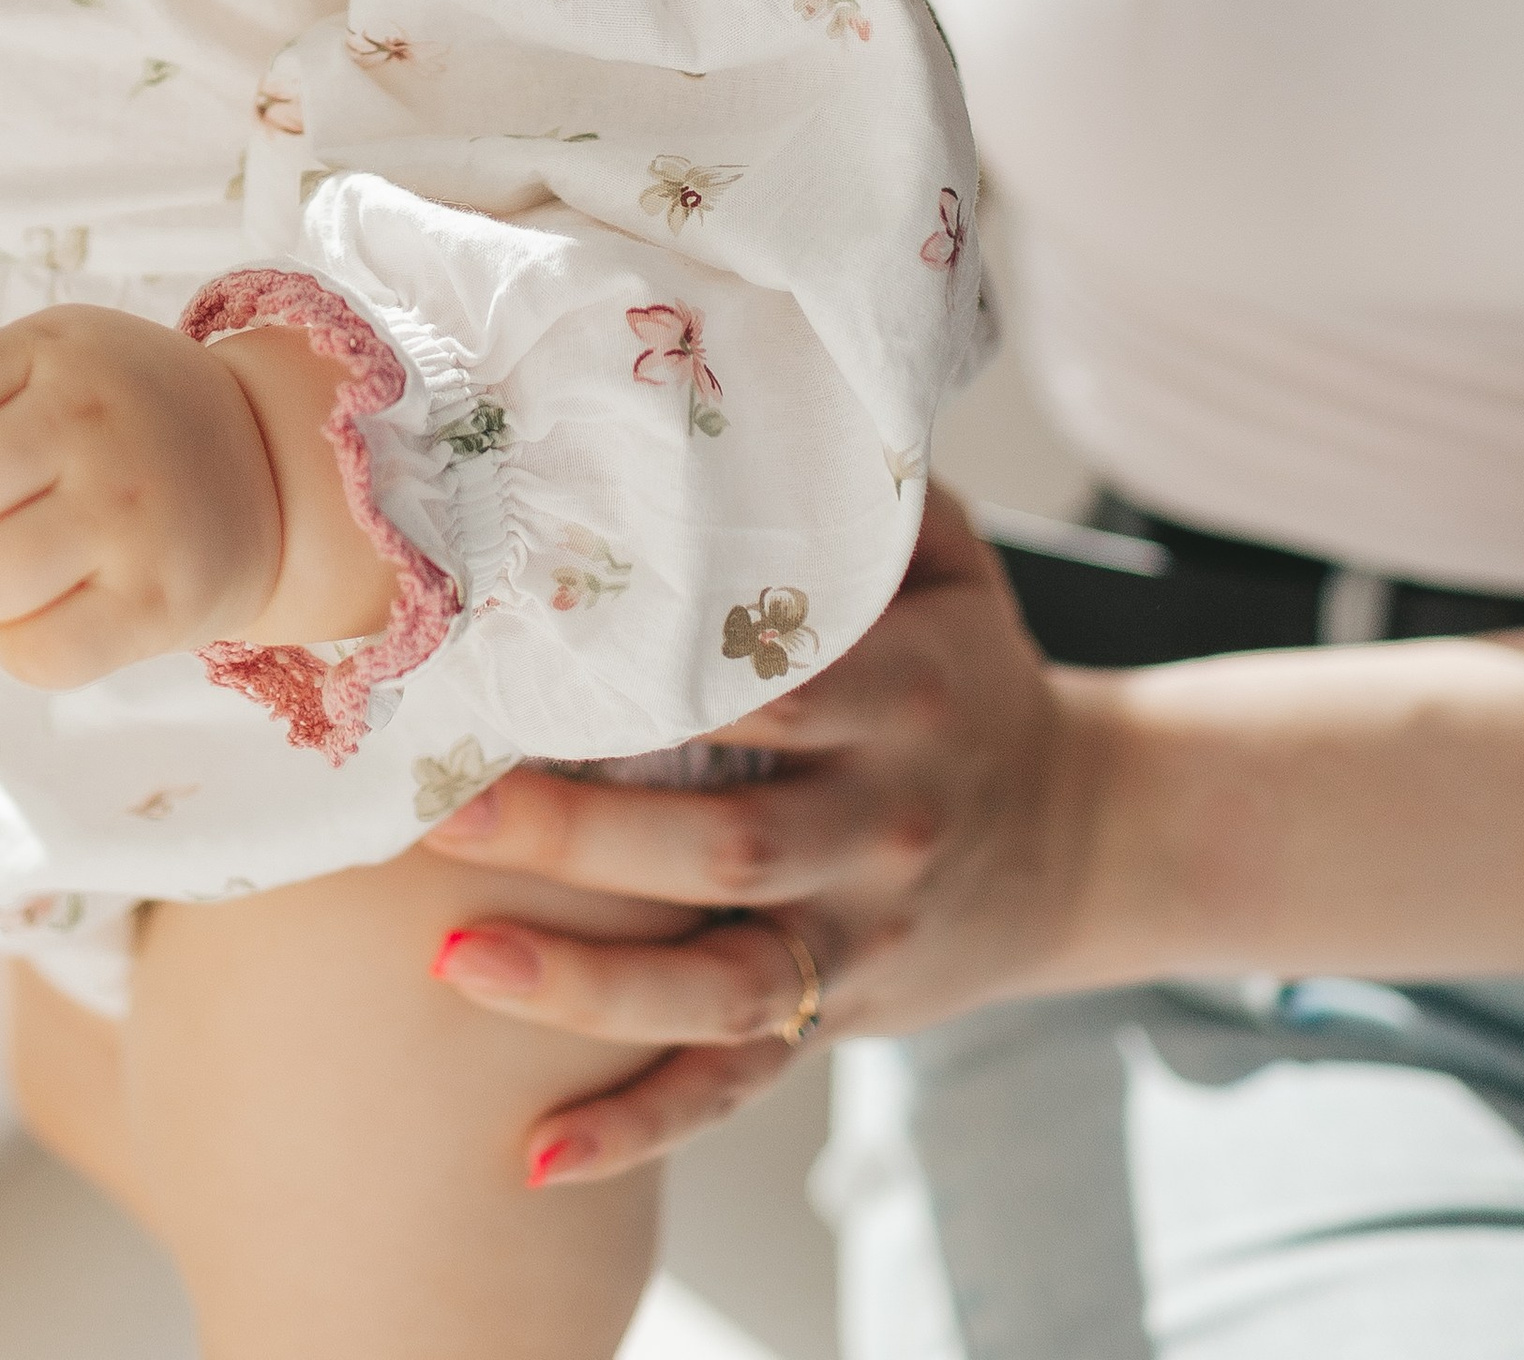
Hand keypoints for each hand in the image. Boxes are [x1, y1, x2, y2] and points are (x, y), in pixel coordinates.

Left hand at [0, 305, 391, 687]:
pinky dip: (21, 646)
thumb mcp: (54, 357)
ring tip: (22, 564)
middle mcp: (93, 420)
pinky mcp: (160, 600)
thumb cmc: (124, 416)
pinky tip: (58, 610)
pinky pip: (31, 653)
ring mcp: (131, 510)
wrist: (271, 462)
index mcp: (53, 349)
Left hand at [421, 486, 1107, 1181]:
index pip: (764, 682)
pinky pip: (732, 1088)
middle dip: (573, 828)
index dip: (644, 674)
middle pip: (718, 841)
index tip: (516, 652)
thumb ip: (854, 487)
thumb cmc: (972, 667)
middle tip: (438, 798)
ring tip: (456, 957)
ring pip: (717, 980)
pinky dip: (639, 1126)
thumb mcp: (948, 560)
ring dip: (582, 982)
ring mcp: (861, 935)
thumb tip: (742, 370)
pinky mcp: (837, 1017)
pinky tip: (535, 1154)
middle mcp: (881, 820)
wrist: (1086, 834)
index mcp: (902, 692)